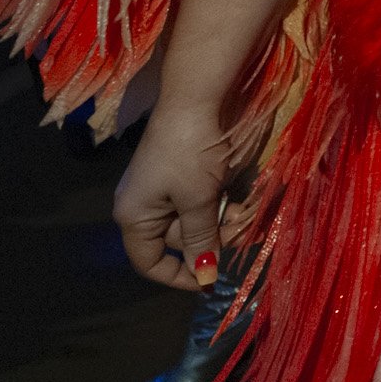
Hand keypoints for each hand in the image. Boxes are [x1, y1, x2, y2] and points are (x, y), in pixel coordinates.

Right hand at [114, 102, 234, 291]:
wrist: (196, 101)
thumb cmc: (190, 154)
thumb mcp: (198, 200)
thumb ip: (201, 239)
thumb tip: (205, 277)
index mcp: (134, 216)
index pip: (149, 262)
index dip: (178, 276)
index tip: (210, 280)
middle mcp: (143, 205)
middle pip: (179, 240)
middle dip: (213, 239)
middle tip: (243, 231)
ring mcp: (163, 188)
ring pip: (195, 220)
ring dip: (223, 222)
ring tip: (246, 214)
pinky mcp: (183, 173)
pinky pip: (201, 201)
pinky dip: (221, 204)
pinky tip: (242, 201)